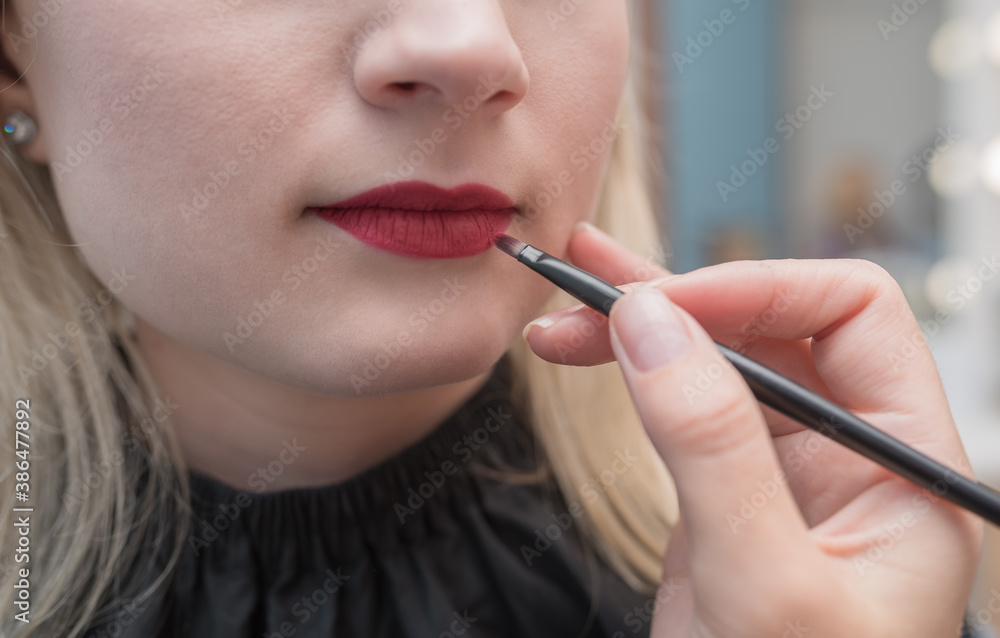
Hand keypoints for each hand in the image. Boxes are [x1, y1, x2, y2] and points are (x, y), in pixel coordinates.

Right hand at [524, 222, 983, 636]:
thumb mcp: (761, 583)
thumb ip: (709, 442)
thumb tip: (651, 322)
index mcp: (902, 465)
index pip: (851, 316)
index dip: (754, 291)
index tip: (660, 307)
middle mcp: (849, 457)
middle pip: (775, 327)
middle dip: (680, 296)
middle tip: (589, 277)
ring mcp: (782, 477)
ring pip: (718, 362)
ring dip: (643, 327)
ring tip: (566, 303)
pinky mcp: (724, 499)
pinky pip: (681, 411)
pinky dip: (631, 377)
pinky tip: (588, 355)